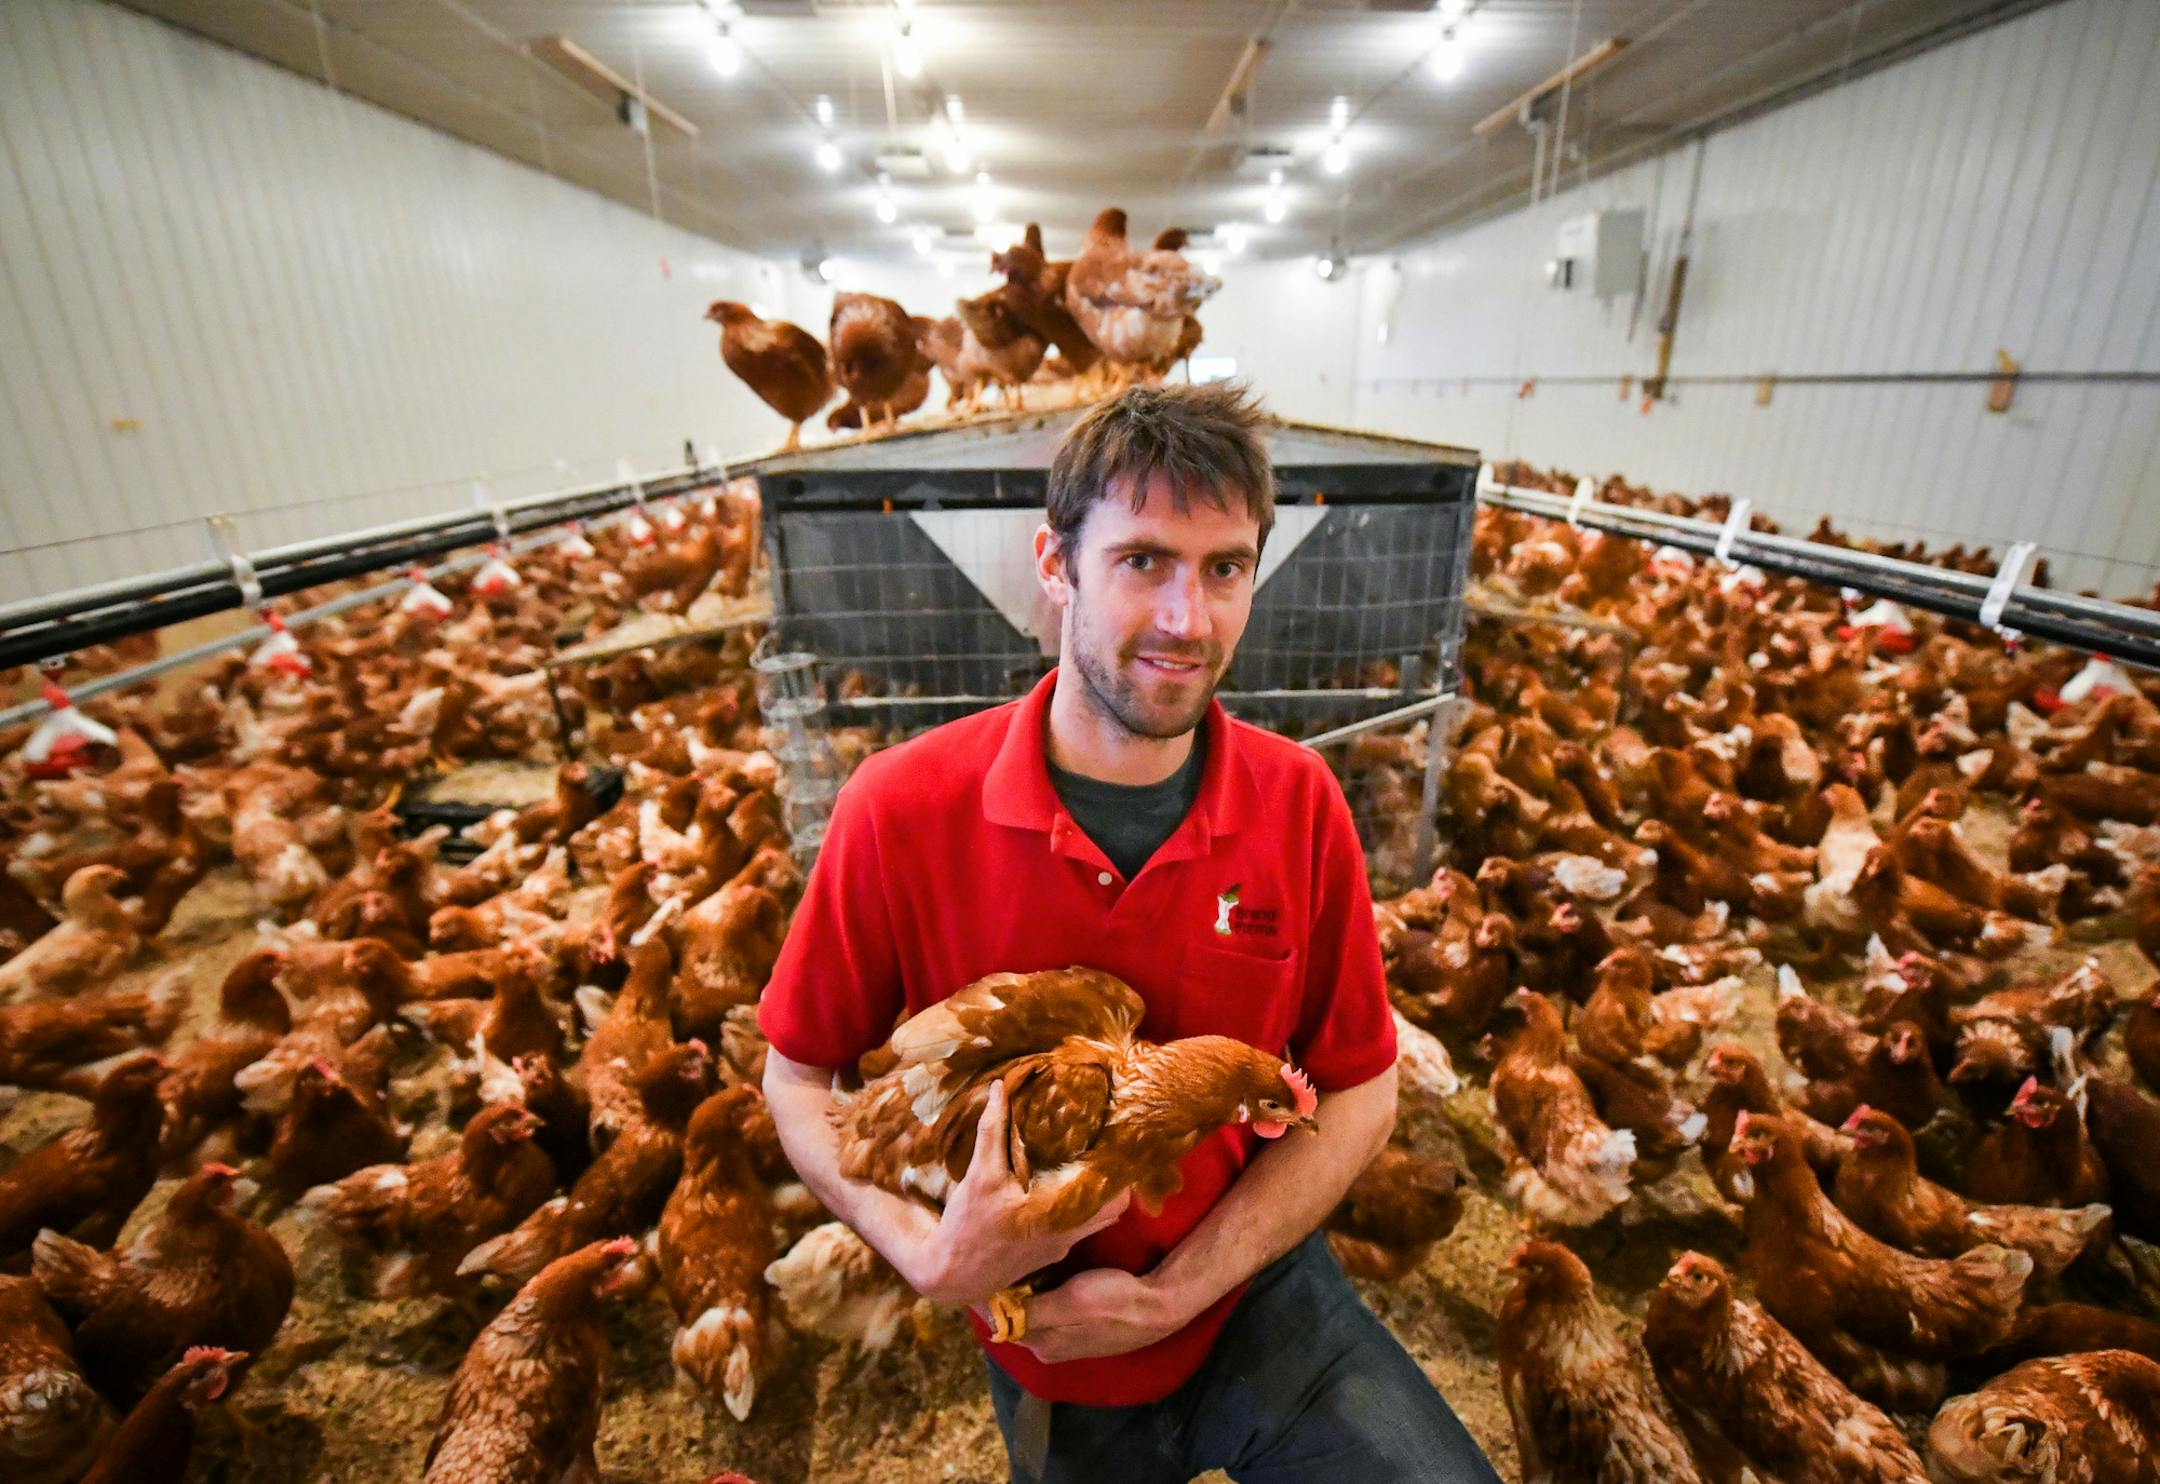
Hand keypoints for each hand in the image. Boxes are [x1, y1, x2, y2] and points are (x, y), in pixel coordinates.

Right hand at [900, 1082, 1130, 1306]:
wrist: (953, 1276)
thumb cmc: (967, 1225)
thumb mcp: (980, 1175)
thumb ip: (992, 1131)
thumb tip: (1000, 1088)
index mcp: (1059, 1214)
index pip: (1114, 1196)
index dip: (1123, 1170)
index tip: (1123, 1142)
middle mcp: (1068, 1233)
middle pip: (1114, 1207)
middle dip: (1116, 1180)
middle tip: (1111, 1149)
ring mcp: (1061, 1247)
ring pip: (1098, 1219)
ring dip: (1099, 1195)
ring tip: (1094, 1165)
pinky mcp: (1050, 1254)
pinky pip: (1079, 1229)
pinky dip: (1081, 1209)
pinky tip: (1067, 1190)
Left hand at [999, 1266, 1194, 1363]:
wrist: (1158, 1306)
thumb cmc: (1114, 1300)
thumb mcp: (1070, 1302)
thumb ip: (1032, 1312)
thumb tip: (992, 1318)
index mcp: (1041, 1343)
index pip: (998, 1321)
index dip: (987, 1295)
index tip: (980, 1266)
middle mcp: (1047, 1346)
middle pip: (1012, 1318)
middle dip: (1002, 1293)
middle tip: (994, 1256)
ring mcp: (1063, 1339)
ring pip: (1029, 1313)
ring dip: (1020, 1292)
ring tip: (1013, 1259)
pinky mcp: (1076, 1330)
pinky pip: (1046, 1311)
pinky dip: (1038, 1293)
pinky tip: (1040, 1271)